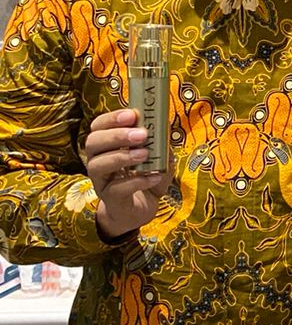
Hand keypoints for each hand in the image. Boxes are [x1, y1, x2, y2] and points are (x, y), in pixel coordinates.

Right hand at [82, 108, 171, 240]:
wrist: (140, 210)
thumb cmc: (145, 178)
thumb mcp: (159, 159)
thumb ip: (161, 145)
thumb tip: (165, 128)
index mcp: (107, 146)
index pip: (99, 126)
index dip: (112, 118)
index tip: (132, 114)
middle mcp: (98, 160)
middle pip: (93, 142)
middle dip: (116, 135)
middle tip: (141, 134)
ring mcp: (101, 181)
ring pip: (98, 165)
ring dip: (122, 157)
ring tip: (145, 154)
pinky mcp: (109, 199)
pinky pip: (117, 188)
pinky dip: (136, 181)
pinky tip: (153, 177)